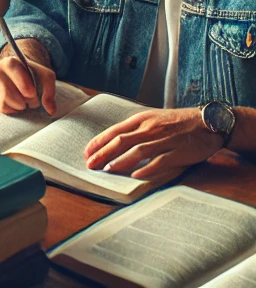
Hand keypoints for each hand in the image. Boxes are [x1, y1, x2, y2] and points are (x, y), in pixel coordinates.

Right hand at [0, 53, 57, 114]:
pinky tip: (14, 101)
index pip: (17, 78)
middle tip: (30, 97)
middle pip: (9, 95)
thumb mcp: (44, 77)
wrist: (17, 72)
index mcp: (10, 63)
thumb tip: (50, 110)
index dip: (27, 89)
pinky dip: (12, 109)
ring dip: (18, 106)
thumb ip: (49, 91)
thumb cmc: (32, 75)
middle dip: (24, 101)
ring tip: (22, 99)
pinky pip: (1, 109)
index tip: (32, 93)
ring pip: (4, 104)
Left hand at [84, 108, 222, 179]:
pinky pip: (160, 161)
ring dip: (121, 161)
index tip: (87, 152)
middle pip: (121, 141)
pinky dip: (147, 168)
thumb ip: (136, 129)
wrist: (208, 122)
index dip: (99, 142)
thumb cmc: (177, 122)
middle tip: (90, 164)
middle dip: (103, 153)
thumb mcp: (153, 119)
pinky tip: (136, 175)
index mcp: (141, 119)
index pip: (114, 130)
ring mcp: (164, 140)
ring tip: (107, 170)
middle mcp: (150, 128)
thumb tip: (115, 141)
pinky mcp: (179, 151)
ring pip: (138, 150)